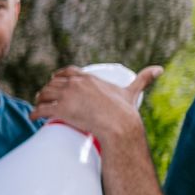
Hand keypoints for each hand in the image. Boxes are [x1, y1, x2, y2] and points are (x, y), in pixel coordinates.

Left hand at [32, 65, 158, 143]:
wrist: (118, 125)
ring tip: (39, 107)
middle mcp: (74, 84)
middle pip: (52, 84)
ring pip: (44, 95)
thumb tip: (160, 68)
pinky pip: (40, 109)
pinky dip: (35, 113)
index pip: (67, 72)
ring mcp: (65, 96)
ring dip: (39, 100)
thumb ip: (144, 79)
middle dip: (47, 91)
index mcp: (87, 78)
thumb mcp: (131, 91)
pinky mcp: (60, 110)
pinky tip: (33, 117)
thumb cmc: (125, 111)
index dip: (59, 77)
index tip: (55, 81)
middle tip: (44, 99)